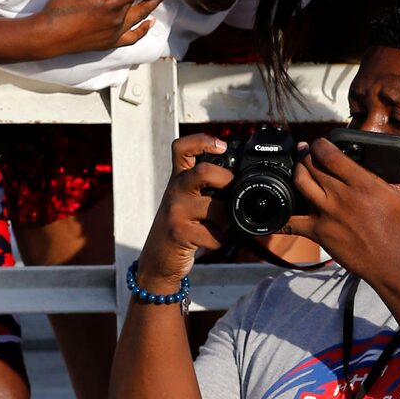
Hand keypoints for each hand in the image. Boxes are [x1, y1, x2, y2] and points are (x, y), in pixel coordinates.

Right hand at [33, 0, 195, 56]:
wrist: (47, 37)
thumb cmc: (59, 8)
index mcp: (113, 2)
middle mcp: (119, 19)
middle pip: (146, 2)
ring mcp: (116, 33)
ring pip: (142, 17)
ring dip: (152, 5)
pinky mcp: (110, 43)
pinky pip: (133, 37)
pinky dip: (144, 29)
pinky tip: (149, 23)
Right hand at [133, 135, 232, 291]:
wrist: (158, 258)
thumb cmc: (180, 226)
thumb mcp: (186, 200)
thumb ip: (206, 187)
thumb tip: (241, 179)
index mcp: (178, 179)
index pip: (181, 148)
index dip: (202, 140)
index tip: (222, 146)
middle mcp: (175, 191)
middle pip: (205, 172)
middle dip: (228, 181)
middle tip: (233, 193)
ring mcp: (176, 211)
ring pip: (216, 208)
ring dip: (229, 220)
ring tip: (225, 226)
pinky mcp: (179, 233)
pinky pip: (215, 234)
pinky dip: (221, 240)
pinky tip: (214, 240)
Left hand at [286, 137, 399, 283]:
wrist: (393, 263)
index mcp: (361, 183)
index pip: (329, 154)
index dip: (320, 144)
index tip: (320, 142)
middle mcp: (340, 196)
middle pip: (311, 166)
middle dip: (306, 155)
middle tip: (307, 152)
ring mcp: (327, 214)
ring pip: (300, 184)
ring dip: (297, 172)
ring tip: (299, 168)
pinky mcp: (319, 233)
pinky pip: (292, 223)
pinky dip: (281, 216)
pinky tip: (278, 209)